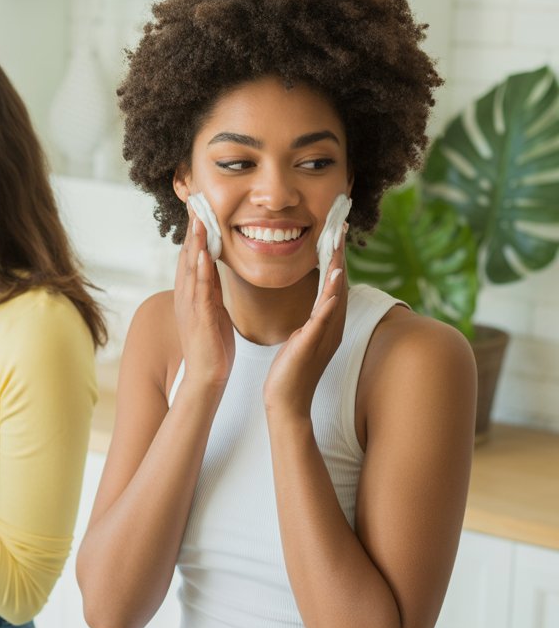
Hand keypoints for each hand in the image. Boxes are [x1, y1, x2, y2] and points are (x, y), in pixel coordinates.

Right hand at [175, 213, 235, 391]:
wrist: (208, 375)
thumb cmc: (213, 345)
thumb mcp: (212, 309)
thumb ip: (210, 287)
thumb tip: (212, 268)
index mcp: (190, 293)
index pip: (190, 256)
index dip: (194, 231)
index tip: (199, 208)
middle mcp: (185, 296)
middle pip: (186, 255)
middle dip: (191, 228)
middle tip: (195, 202)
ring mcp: (190, 306)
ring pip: (190, 269)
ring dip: (194, 243)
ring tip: (198, 219)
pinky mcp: (199, 318)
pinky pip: (200, 290)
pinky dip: (200, 271)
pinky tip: (202, 255)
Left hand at [264, 242, 347, 417]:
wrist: (286, 402)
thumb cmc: (290, 371)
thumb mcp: (301, 339)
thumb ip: (311, 321)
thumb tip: (317, 305)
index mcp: (326, 323)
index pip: (332, 284)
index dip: (334, 257)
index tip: (334, 232)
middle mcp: (331, 327)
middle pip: (338, 284)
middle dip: (339, 255)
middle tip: (340, 226)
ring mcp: (324, 336)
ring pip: (334, 297)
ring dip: (337, 271)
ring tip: (338, 245)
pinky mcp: (312, 345)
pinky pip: (323, 320)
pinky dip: (329, 302)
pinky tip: (333, 286)